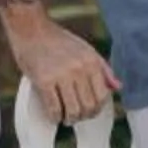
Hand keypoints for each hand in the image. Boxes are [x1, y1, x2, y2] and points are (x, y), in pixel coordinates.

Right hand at [6, 14, 121, 124]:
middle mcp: (79, 69)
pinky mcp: (43, 80)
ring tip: (66, 117)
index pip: (103, 96)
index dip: (97, 108)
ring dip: (70, 119)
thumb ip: (103, 68)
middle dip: (84, 116)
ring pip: (73, 111)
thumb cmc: (57, 39)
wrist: (30, 28)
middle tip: (77, 116)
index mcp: (92, 61)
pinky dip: (55, 117)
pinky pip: (54, 108)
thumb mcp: (85, 49)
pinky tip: (54, 115)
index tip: (90, 111)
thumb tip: (117, 86)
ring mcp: (61, 75)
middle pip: (89, 106)